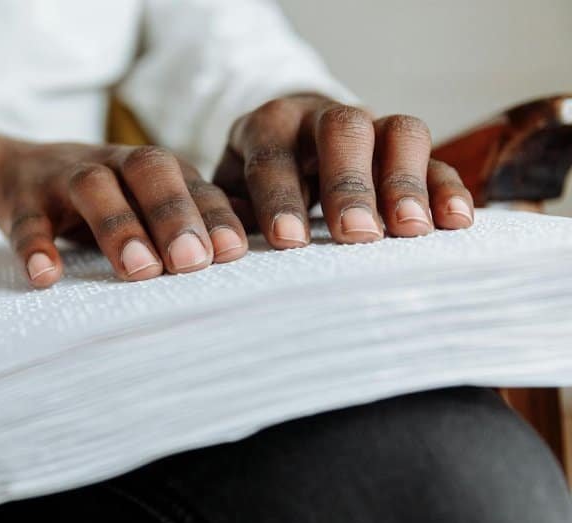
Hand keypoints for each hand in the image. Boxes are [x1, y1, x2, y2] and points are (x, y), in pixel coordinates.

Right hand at [0, 142, 246, 287]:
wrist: (9, 170)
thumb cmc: (100, 200)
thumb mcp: (144, 204)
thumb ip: (190, 221)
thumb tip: (251, 256)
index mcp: (152, 169)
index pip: (191, 182)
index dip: (213, 214)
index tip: (235, 253)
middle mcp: (113, 164)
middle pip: (149, 171)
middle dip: (174, 214)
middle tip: (193, 263)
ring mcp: (63, 178)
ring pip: (93, 187)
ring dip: (118, 225)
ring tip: (139, 270)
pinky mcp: (20, 199)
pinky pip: (26, 220)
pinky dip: (36, 246)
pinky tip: (46, 277)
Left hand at [213, 94, 475, 248]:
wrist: (289, 141)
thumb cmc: (254, 181)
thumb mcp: (231, 190)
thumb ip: (232, 210)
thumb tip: (234, 239)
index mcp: (269, 125)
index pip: (274, 153)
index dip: (281, 196)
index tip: (289, 240)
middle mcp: (323, 117)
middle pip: (344, 131)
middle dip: (350, 183)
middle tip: (356, 233)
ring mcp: (373, 128)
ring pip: (399, 133)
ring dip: (405, 182)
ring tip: (409, 229)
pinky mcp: (408, 150)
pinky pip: (437, 159)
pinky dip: (447, 189)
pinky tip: (456, 223)